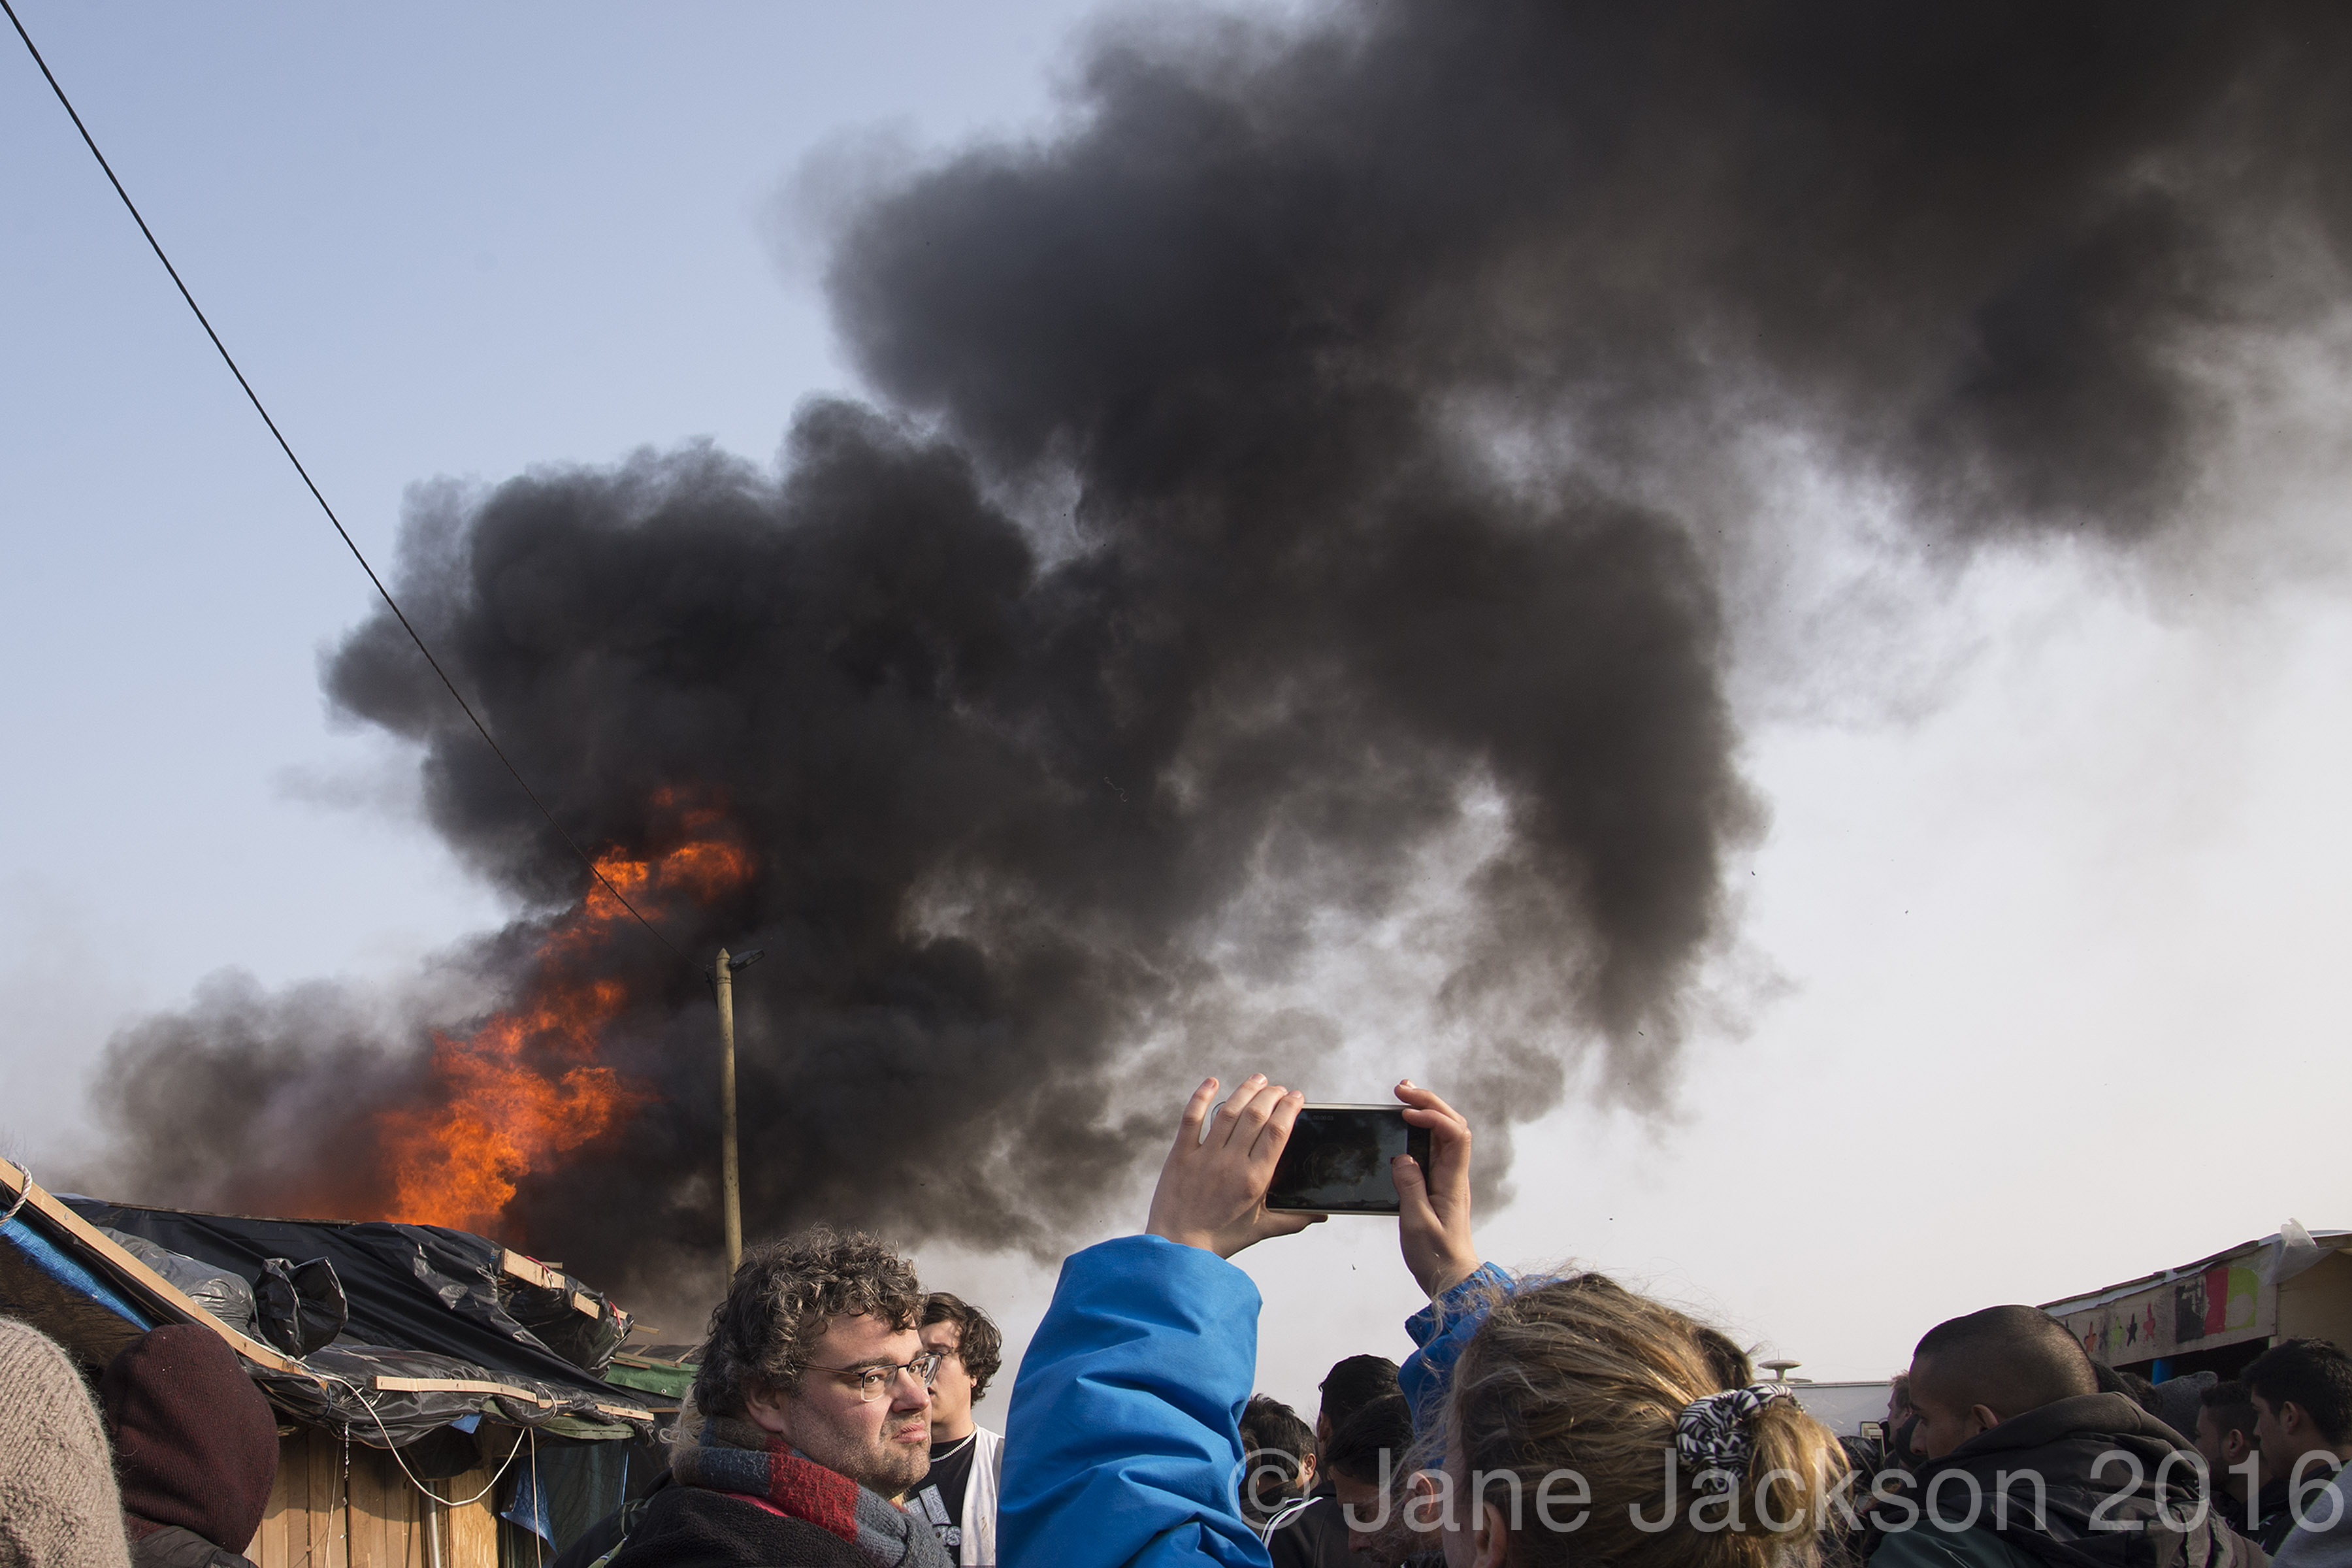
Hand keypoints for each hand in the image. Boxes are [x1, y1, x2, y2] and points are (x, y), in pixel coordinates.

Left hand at [1145, 1075, 1326, 1257]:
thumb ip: (1294, 1219)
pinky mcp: (1181, 1154)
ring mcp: (1205, 1156)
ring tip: (1258, 1079)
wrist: (1178, 1248)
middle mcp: (1231, 1163)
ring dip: (1246, 1090)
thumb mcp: (1261, 1230)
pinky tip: (1213, 1082)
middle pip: (1257, 1116)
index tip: (1297, 1097)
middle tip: (1280, 1088)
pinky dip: (1202, 1097)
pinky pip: (1191, 1118)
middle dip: (1272, 1095)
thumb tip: (1322, 1215)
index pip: (1278, 1132)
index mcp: (1255, 1179)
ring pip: (1229, 1111)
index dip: (1289, 1108)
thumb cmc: (1221, 1239)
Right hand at [1393, 1080, 1477, 1297]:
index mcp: (1453, 1182)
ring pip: (1444, 1133)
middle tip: (1402, 1089)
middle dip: (1429, 1102)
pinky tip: (1407, 1126)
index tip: (1407, 1114)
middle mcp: (1454, 1175)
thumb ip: (1410, 1188)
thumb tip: (1403, 1157)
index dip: (1434, 1116)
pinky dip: (1422, 1130)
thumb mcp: (1418, 1224)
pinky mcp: (1439, 1185)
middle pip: (1452, 1125)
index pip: (1455, 1135)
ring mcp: (1448, 1178)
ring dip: (1427, 1111)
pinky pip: (1435, 1148)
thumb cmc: (1437, 1257)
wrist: (1452, 1278)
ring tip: (1403, 1098)